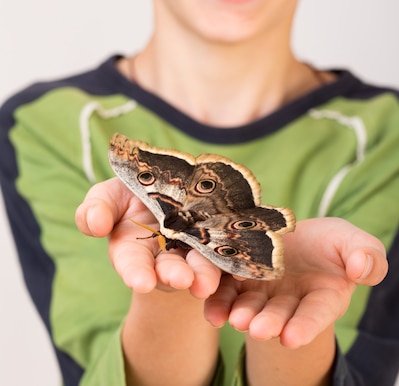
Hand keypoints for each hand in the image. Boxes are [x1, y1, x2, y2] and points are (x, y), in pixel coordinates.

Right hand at [75, 177, 220, 297]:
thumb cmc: (131, 191)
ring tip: (207, 282)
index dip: (136, 274)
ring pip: (200, 265)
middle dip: (175, 275)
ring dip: (204, 274)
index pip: (133, 265)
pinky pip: (227, 250)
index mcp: (133, 250)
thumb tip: (95, 223)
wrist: (171, 181)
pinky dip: (231, 259)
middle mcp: (165, 256)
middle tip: (184, 281)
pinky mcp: (220, 240)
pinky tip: (237, 266)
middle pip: (170, 269)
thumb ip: (97, 209)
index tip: (141, 283)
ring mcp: (194, 250)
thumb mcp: (109, 196)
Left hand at [204, 217, 387, 347]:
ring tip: (236, 319)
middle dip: (269, 322)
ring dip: (243, 314)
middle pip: (280, 315)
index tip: (292, 338)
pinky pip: (228, 290)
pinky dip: (219, 302)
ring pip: (252, 306)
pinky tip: (212, 311)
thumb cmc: (332, 243)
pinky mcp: (240, 278)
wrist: (299, 233)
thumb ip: (367, 256)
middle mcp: (292, 301)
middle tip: (257, 329)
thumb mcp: (354, 242)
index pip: (317, 314)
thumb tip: (360, 268)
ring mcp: (264, 291)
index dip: (305, 326)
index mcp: (324, 296)